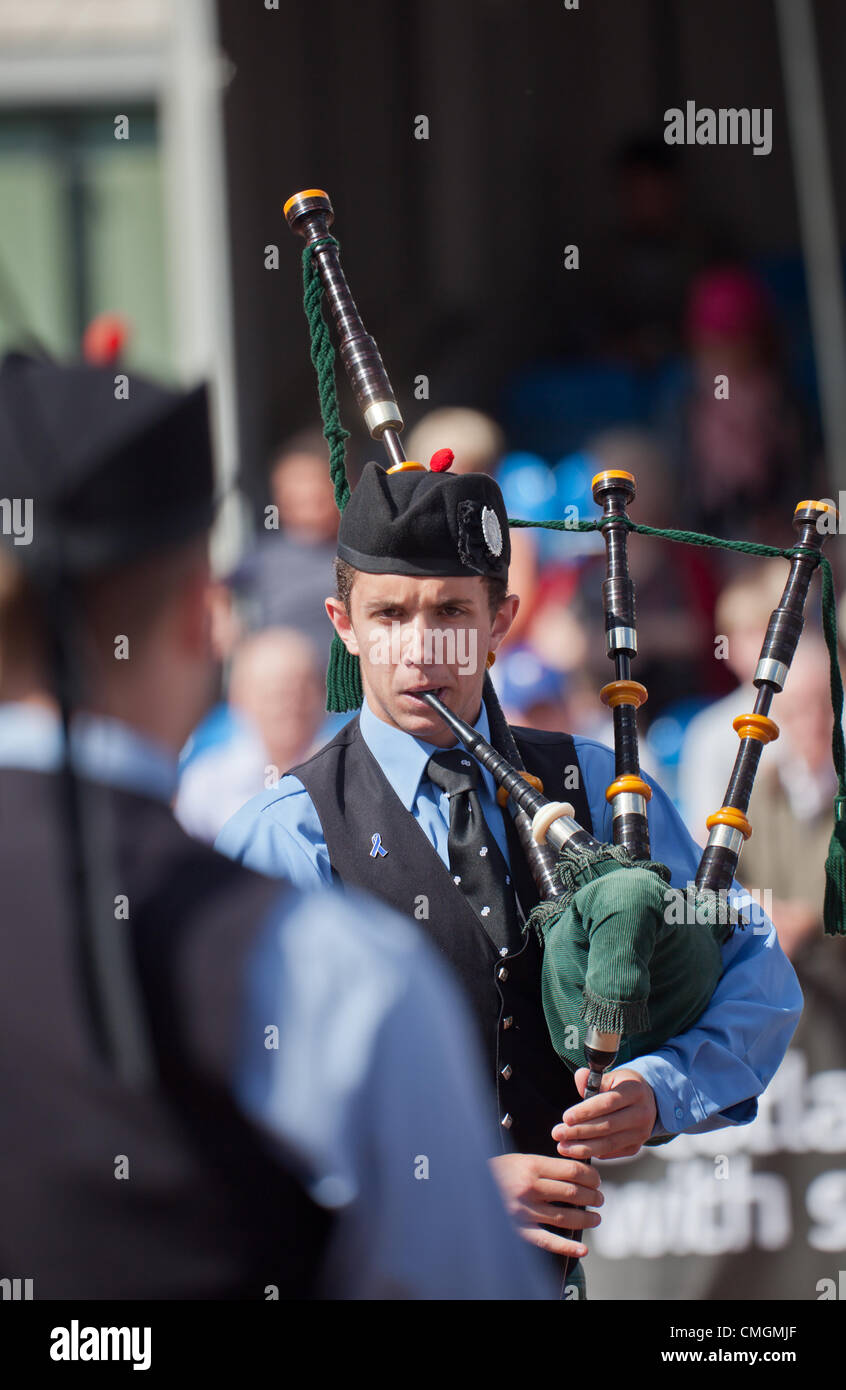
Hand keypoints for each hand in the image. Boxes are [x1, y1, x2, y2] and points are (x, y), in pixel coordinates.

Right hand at [488, 1149, 602, 1257]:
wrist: (467, 1187)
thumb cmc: (495, 1172)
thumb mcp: (519, 1159)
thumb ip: (544, 1166)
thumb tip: (574, 1173)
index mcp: (531, 1165)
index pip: (572, 1170)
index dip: (590, 1177)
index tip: (596, 1180)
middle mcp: (529, 1188)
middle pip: (572, 1193)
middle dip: (592, 1197)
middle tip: (599, 1198)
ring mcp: (525, 1211)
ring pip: (565, 1216)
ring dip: (586, 1218)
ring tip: (595, 1218)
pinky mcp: (519, 1229)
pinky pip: (547, 1239)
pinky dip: (566, 1246)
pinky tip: (581, 1248)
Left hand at [552, 1068, 657, 1159]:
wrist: (647, 1101)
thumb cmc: (622, 1087)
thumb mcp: (611, 1077)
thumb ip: (593, 1080)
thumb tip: (579, 1076)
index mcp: (635, 1091)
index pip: (608, 1103)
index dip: (586, 1111)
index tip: (566, 1118)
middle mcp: (642, 1113)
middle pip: (607, 1126)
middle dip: (579, 1131)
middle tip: (557, 1133)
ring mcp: (641, 1133)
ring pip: (608, 1143)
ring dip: (583, 1147)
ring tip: (562, 1146)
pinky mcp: (635, 1147)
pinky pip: (611, 1152)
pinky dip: (593, 1152)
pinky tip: (576, 1150)